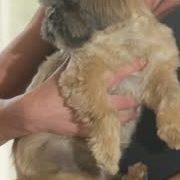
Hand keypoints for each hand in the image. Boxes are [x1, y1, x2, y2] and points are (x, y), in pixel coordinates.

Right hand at [22, 57, 146, 135]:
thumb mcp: (62, 71)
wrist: (34, 113)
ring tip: (136, 111)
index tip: (145, 62)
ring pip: (119, 119)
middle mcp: (96, 103)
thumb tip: (85, 48)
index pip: (118, 74)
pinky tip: (118, 124)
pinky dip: (114, 126)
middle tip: (143, 96)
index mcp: (91, 86)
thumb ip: (75, 61)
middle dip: (136, 99)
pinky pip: (106, 130)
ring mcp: (92, 119)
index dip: (132, 67)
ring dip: (129, 114)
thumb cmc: (48, 90)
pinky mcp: (87, 131)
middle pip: (124, 101)